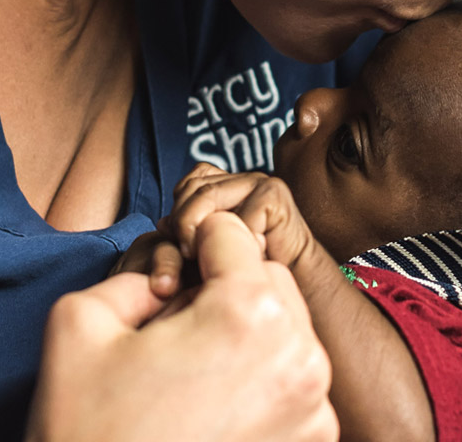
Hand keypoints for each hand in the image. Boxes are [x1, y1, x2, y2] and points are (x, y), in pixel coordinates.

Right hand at [26, 211, 338, 441]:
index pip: (230, 234)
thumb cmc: (90, 433)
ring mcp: (314, 411)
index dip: (190, 247)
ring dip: (247, 338)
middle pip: (269, 280)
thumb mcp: (78, 322)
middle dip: (226, 291)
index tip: (167, 283)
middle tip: (174, 335)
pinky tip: (210, 413)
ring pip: (286, 331)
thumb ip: (131, 275)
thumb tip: (166, 281)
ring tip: (190, 380)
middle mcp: (300, 359)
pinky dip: (261, 384)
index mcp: (249, 315)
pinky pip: (294, 384)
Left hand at [159, 163, 317, 270]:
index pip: (187, 185)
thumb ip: (186, 234)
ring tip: (210, 258)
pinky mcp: (274, 195)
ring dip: (202, 232)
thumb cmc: (252, 271)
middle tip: (187, 255)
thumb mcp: (210, 250)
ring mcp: (259, 182)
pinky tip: (244, 258)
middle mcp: (243, 178)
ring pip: (207, 198)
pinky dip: (236, 242)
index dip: (178, 214)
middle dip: (183, 223)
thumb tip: (162, 224)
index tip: (181, 248)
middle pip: (193, 189)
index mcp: (227, 184)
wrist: (299, 282)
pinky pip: (237, 215)